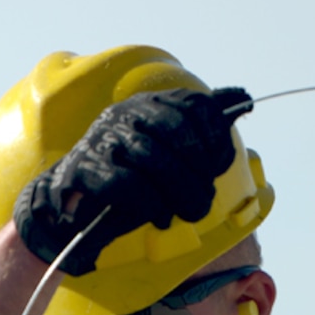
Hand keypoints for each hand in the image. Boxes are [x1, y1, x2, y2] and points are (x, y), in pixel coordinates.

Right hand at [15, 87, 252, 274]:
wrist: (72, 211)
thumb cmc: (128, 183)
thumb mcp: (169, 154)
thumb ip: (202, 127)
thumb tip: (242, 99)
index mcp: (147, 104)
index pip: (192, 105)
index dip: (213, 137)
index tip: (217, 166)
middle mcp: (124, 114)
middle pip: (175, 132)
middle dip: (197, 171)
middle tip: (203, 200)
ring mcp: (102, 140)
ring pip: (153, 159)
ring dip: (180, 192)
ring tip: (189, 212)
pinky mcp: (83, 170)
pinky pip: (126, 184)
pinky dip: (149, 203)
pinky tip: (158, 215)